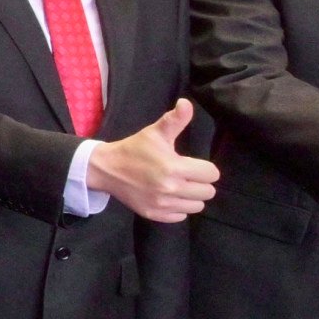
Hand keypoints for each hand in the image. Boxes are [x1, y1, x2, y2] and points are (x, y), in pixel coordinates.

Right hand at [86, 98, 217, 222]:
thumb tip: (186, 103)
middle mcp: (170, 188)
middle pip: (208, 192)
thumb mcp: (155, 132)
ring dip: (192, 196)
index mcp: (174, 167)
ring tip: (180, 186)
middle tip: (187, 175)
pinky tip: (169, 196)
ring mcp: (162, 204)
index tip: (194, 164)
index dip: (206, 168)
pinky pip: (181, 216)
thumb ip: (175, 120)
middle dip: (201, 182)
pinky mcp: (154, 214)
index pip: (211, 174)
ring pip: (197, 206)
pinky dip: (179, 207)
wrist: (107, 169)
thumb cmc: (134, 149)